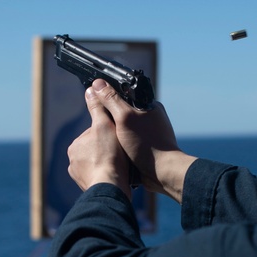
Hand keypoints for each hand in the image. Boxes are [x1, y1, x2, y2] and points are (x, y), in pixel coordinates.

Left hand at [66, 82, 131, 198]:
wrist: (111, 188)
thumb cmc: (109, 156)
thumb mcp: (105, 126)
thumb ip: (98, 109)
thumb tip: (90, 90)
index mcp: (75, 145)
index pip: (94, 134)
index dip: (109, 134)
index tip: (119, 138)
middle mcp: (73, 161)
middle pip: (96, 149)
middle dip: (107, 150)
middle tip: (122, 153)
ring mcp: (79, 176)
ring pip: (98, 164)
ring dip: (108, 164)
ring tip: (121, 166)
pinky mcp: (87, 188)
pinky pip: (99, 178)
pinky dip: (107, 176)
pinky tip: (117, 176)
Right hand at [86, 79, 195, 202]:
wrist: (162, 172)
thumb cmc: (146, 144)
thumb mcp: (124, 118)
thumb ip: (111, 100)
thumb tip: (97, 83)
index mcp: (148, 104)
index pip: (123, 93)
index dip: (108, 95)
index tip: (94, 100)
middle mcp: (150, 116)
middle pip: (121, 110)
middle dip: (109, 116)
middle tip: (99, 122)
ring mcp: (148, 131)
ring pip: (123, 126)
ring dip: (113, 131)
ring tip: (106, 137)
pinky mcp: (145, 145)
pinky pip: (127, 139)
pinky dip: (119, 143)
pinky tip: (113, 147)